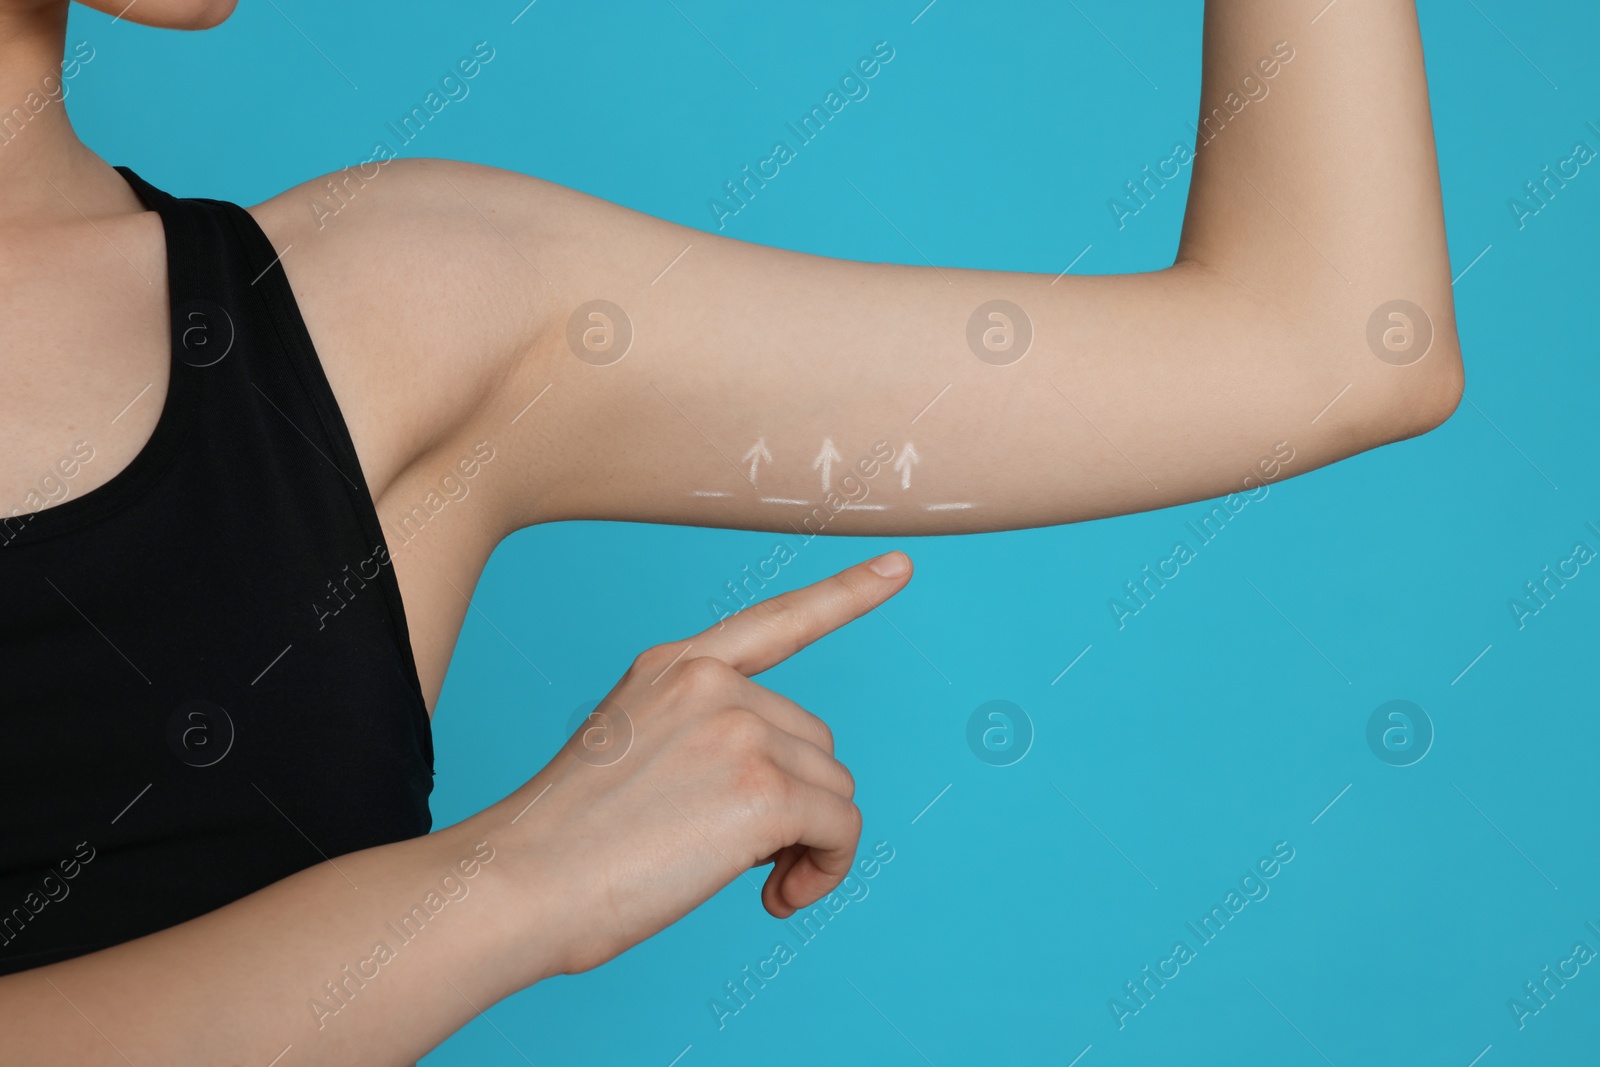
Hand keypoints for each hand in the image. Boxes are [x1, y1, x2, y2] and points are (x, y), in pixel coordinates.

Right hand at [484, 550, 913, 975]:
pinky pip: (842, 829)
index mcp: (673, 665)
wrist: (515, 883)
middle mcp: (709, 681)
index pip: (778, 621)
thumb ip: (702, 738)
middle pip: (815, 741)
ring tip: (753, 880)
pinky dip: (825, 870)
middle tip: (748, 859)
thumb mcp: (628, 752)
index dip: (846, 595)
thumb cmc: (564, 844)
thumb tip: (787, 790)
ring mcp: (739, 728)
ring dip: (811, 842)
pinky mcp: (763, 789)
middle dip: (798, 803)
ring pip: (834, 787)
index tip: (899, 566)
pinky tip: (774, 900)